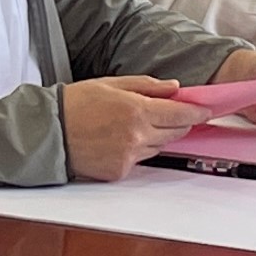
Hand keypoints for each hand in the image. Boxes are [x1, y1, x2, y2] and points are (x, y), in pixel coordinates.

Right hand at [59, 76, 206, 179]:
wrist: (49, 131)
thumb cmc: (75, 104)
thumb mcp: (112, 83)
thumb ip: (146, 86)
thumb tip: (173, 87)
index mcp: (137, 110)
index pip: (180, 113)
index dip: (196, 112)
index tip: (206, 110)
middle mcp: (136, 136)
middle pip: (175, 132)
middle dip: (177, 123)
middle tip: (169, 113)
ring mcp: (129, 156)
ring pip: (158, 147)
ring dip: (155, 136)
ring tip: (131, 124)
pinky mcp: (120, 171)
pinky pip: (140, 160)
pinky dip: (136, 150)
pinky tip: (118, 139)